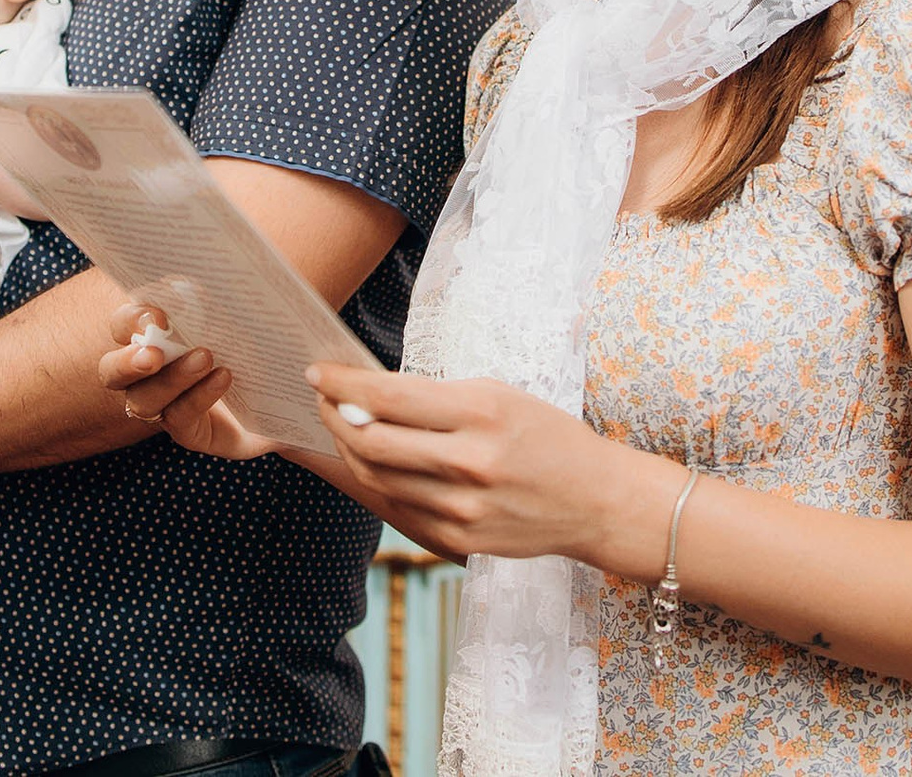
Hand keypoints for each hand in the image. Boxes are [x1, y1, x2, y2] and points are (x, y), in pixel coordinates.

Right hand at [98, 302, 279, 460]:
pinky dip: (199, 396)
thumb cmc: (257, 336)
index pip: (122, 325)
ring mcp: (164, 406)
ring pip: (143, 400)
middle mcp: (146, 374)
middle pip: (111, 372)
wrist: (290, 388)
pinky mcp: (190, 431)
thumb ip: (219, 293)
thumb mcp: (241, 311)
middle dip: (128, 362)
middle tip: (153, 352)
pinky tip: (223, 377)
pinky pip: (180, 418)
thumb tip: (210, 268)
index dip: (130, 319)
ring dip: (170, 379)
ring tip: (204, 357)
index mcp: (150, 334)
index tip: (156, 314)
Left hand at [306, 363, 685, 572]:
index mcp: (481, 413)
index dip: (341, 383)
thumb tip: (365, 395)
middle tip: (322, 399)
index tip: (316, 372)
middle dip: (333, 416)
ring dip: (346, 450)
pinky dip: (373, 482)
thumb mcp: (498, 396)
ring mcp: (462, 507)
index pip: (388, 396)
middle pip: (370, 440)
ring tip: (340, 427)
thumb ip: (434, 398)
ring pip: (376, 477)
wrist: (595, 501)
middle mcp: (469, 462)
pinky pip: (396, 508)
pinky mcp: (458, 540)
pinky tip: (367, 464)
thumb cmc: (545, 436)